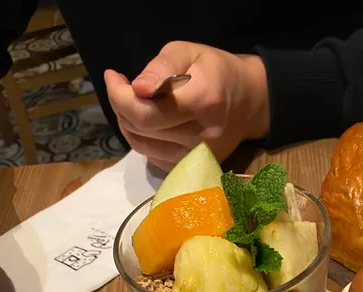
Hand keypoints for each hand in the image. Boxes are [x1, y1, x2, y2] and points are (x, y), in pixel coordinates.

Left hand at [104, 42, 269, 169]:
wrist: (249, 103)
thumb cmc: (217, 72)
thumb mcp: (188, 53)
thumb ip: (160, 68)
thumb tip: (137, 89)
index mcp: (202, 102)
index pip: (147, 112)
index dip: (120, 96)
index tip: (113, 76)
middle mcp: (201, 137)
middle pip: (141, 130)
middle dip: (121, 106)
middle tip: (122, 87)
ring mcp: (198, 157)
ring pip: (143, 146)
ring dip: (128, 124)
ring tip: (133, 103)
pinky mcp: (193, 168)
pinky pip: (153, 157)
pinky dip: (143, 139)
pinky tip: (148, 122)